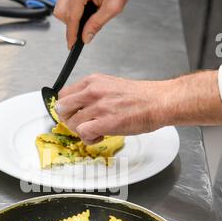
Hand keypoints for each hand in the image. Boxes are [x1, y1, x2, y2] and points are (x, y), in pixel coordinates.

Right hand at [54, 0, 163, 48]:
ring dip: (71, 15)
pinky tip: (85, 7)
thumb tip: (86, 37)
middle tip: (83, 30)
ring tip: (88, 16)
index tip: (71, 44)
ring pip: (61, 6)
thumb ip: (96, 24)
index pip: (71, 18)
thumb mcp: (112, 8)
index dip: (71, 34)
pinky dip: (73, 6)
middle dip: (70, 24)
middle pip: (61, 13)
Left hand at [56, 71, 221, 144]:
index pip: (63, 95)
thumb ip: (93, 94)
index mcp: (92, 81)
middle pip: (62, 109)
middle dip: (70, 120)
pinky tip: (100, 137)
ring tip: (97, 131)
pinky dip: (89, 139)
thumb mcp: (110, 86)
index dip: (68, 109)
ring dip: (82, 132)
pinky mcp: (105, 122)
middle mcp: (92, 92)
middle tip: (83, 125)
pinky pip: (83, 134)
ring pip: (72, 123)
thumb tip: (80, 107)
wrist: (159, 102)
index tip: (75, 115)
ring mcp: (98, 107)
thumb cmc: (140, 97)